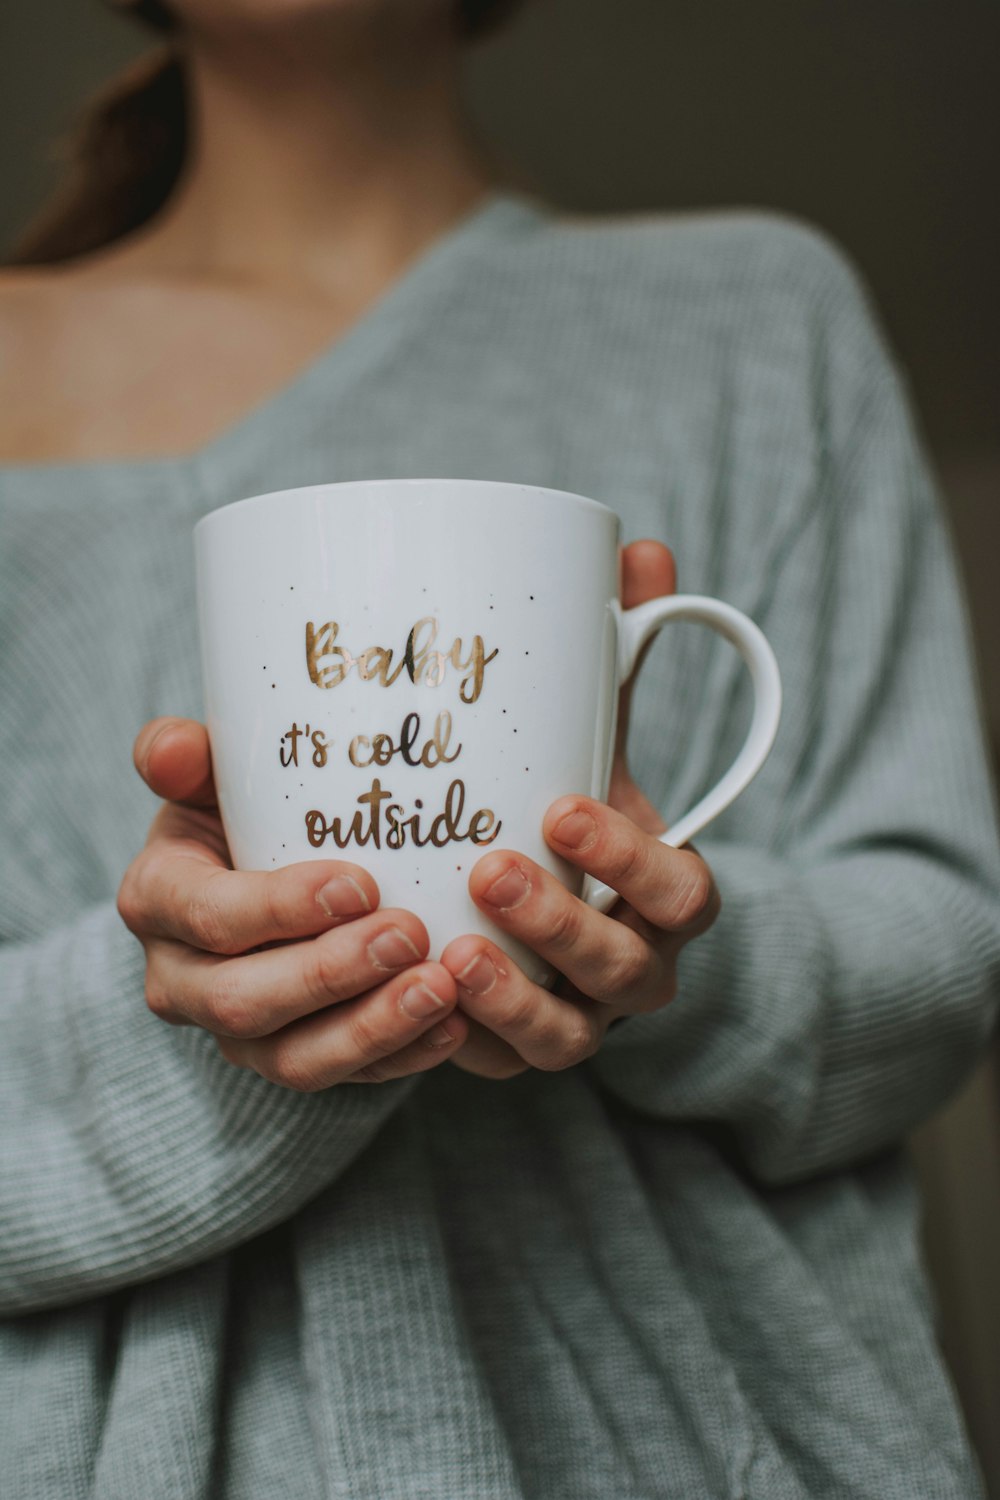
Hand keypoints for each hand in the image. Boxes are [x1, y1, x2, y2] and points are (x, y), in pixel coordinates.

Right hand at [117, 719, 468, 1089]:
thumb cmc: (240, 809)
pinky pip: (345, 1076)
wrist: (258, 867)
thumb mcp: (209, 773)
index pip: (209, 916)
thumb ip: (185, 755)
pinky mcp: (291, 1059)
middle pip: (244, 1001)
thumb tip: (169, 748)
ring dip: (373, 1028)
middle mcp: (180, 980)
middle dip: (331, 974)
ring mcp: (236, 1034)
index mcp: (156, 901)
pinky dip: (402, 1055)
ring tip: (442, 989)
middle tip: (410, 935)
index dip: (280, 908)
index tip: (361, 883)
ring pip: (294, 1059)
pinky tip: (454, 1025)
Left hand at [440, 540, 719, 1078]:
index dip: (635, 859)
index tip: (562, 803)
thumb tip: (642, 551)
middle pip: (623, 972)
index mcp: (662, 892)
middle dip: (563, 927)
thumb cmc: (565, 802)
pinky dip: (455, 1042)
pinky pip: (492, 1066)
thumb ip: (607, 659)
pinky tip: (404, 997)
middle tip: (491, 868)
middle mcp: (631, 965)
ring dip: (511, 1002)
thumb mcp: (590, 735)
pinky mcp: (510, 1051)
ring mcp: (576, 1017)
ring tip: (446, 948)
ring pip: (564, 1039)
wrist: (538, 903)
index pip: (682, 892)